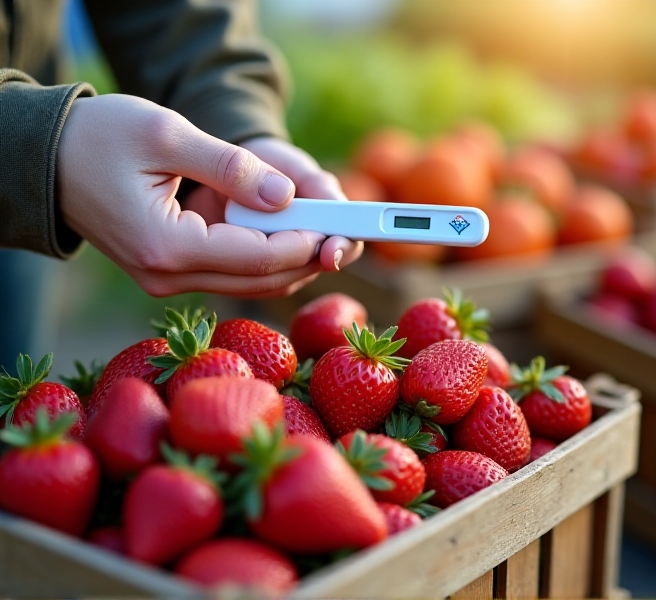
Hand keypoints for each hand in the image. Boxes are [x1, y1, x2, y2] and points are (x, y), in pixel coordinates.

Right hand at [56, 94, 354, 297]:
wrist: (49, 160)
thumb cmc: (100, 138)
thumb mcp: (167, 136)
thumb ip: (231, 167)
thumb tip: (286, 195)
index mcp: (165, 247)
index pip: (255, 257)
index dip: (304, 243)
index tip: (341, 227)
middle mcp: (168, 276)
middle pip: (259, 280)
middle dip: (307, 258)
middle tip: (348, 235)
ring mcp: (168, 280)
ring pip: (249, 282)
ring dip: (291, 260)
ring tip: (329, 233)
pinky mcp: (171, 272)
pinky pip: (232, 273)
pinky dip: (265, 257)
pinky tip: (291, 234)